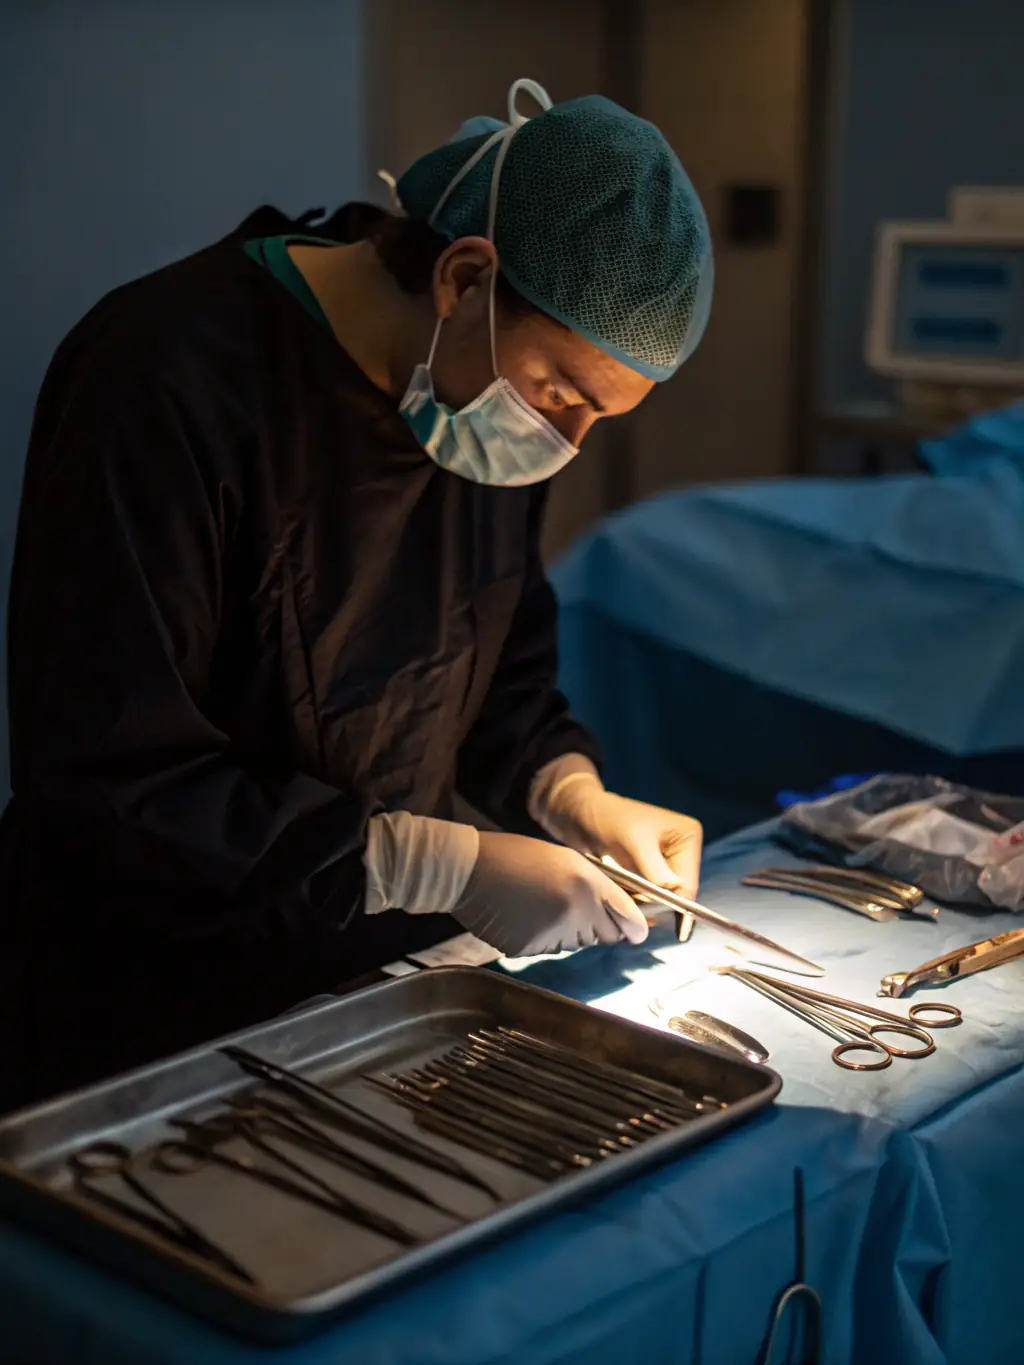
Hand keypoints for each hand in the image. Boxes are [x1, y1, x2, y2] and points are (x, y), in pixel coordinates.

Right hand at [452, 832, 648, 956]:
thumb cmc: (520, 856)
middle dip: (598, 924)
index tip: (632, 925)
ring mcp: (550, 936)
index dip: (631, 923)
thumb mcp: (570, 860)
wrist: (468, 870)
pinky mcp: (528, 950)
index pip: (628, 922)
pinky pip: (550, 950)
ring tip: (544, 904)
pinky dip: (545, 937)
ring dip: (571, 930)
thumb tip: (636, 926)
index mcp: (585, 887)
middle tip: (573, 902)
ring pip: (578, 943)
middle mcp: (573, 915)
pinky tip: (527, 916)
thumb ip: (606, 890)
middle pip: (604, 936)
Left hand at [532, 770, 702, 896]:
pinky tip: (620, 897)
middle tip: (632, 909)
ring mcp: (666, 863)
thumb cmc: (607, 818)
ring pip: (662, 899)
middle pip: (678, 894)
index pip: (688, 882)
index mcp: (688, 837)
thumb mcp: (632, 840)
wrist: (579, 815)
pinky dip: (635, 900)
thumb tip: (675, 891)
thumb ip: (654, 868)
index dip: (677, 905)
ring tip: (622, 899)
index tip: (663, 924)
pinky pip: (648, 897)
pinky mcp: (649, 873)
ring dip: (643, 904)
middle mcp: (682, 851)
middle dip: (656, 905)